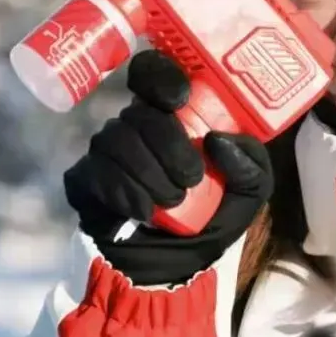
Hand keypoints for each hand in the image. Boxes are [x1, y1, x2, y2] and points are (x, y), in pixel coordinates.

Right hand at [63, 49, 272, 284]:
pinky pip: (96, 172)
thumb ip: (251, 163)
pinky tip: (143, 211)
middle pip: (139, 114)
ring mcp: (105, 150)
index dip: (160, 78)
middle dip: (169, 148)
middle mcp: (134, 125)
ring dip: (150, 176)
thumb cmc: (212, 217)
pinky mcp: (84, 179)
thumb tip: (219, 141)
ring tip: (171, 202)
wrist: (174, 265)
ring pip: (117, 142)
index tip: (180, 101)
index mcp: (172, 115)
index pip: (152, 72)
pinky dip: (125, 193)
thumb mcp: (249, 191)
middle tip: (189, 180)